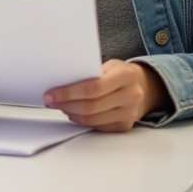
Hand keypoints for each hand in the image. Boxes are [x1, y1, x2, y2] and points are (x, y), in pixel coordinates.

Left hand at [43, 59, 169, 131]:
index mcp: (126, 75)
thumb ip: (90, 72)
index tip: (51, 93)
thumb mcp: (109, 65)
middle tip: (51, 100)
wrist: (141, 86)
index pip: (93, 87)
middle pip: (91, 106)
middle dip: (66, 104)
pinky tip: (73, 112)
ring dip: (71, 113)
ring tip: (60, 105)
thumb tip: (60, 82)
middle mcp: (131, 95)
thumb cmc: (119, 73)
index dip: (69, 92)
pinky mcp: (124, 126)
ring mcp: (129, 113)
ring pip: (92, 119)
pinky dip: (81, 120)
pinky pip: (97, 126)